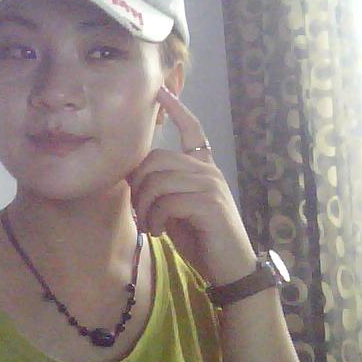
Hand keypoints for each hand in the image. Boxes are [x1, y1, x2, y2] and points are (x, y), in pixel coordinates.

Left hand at [126, 86, 256, 285]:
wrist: (229, 268)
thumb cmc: (200, 239)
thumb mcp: (174, 210)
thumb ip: (161, 189)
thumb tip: (132, 173)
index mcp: (203, 168)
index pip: (192, 129)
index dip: (177, 110)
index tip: (161, 92)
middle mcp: (208, 170)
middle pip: (157, 158)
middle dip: (138, 186)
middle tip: (138, 214)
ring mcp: (211, 185)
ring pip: (158, 179)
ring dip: (143, 207)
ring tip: (147, 226)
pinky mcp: (209, 203)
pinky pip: (167, 201)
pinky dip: (155, 219)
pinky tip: (158, 232)